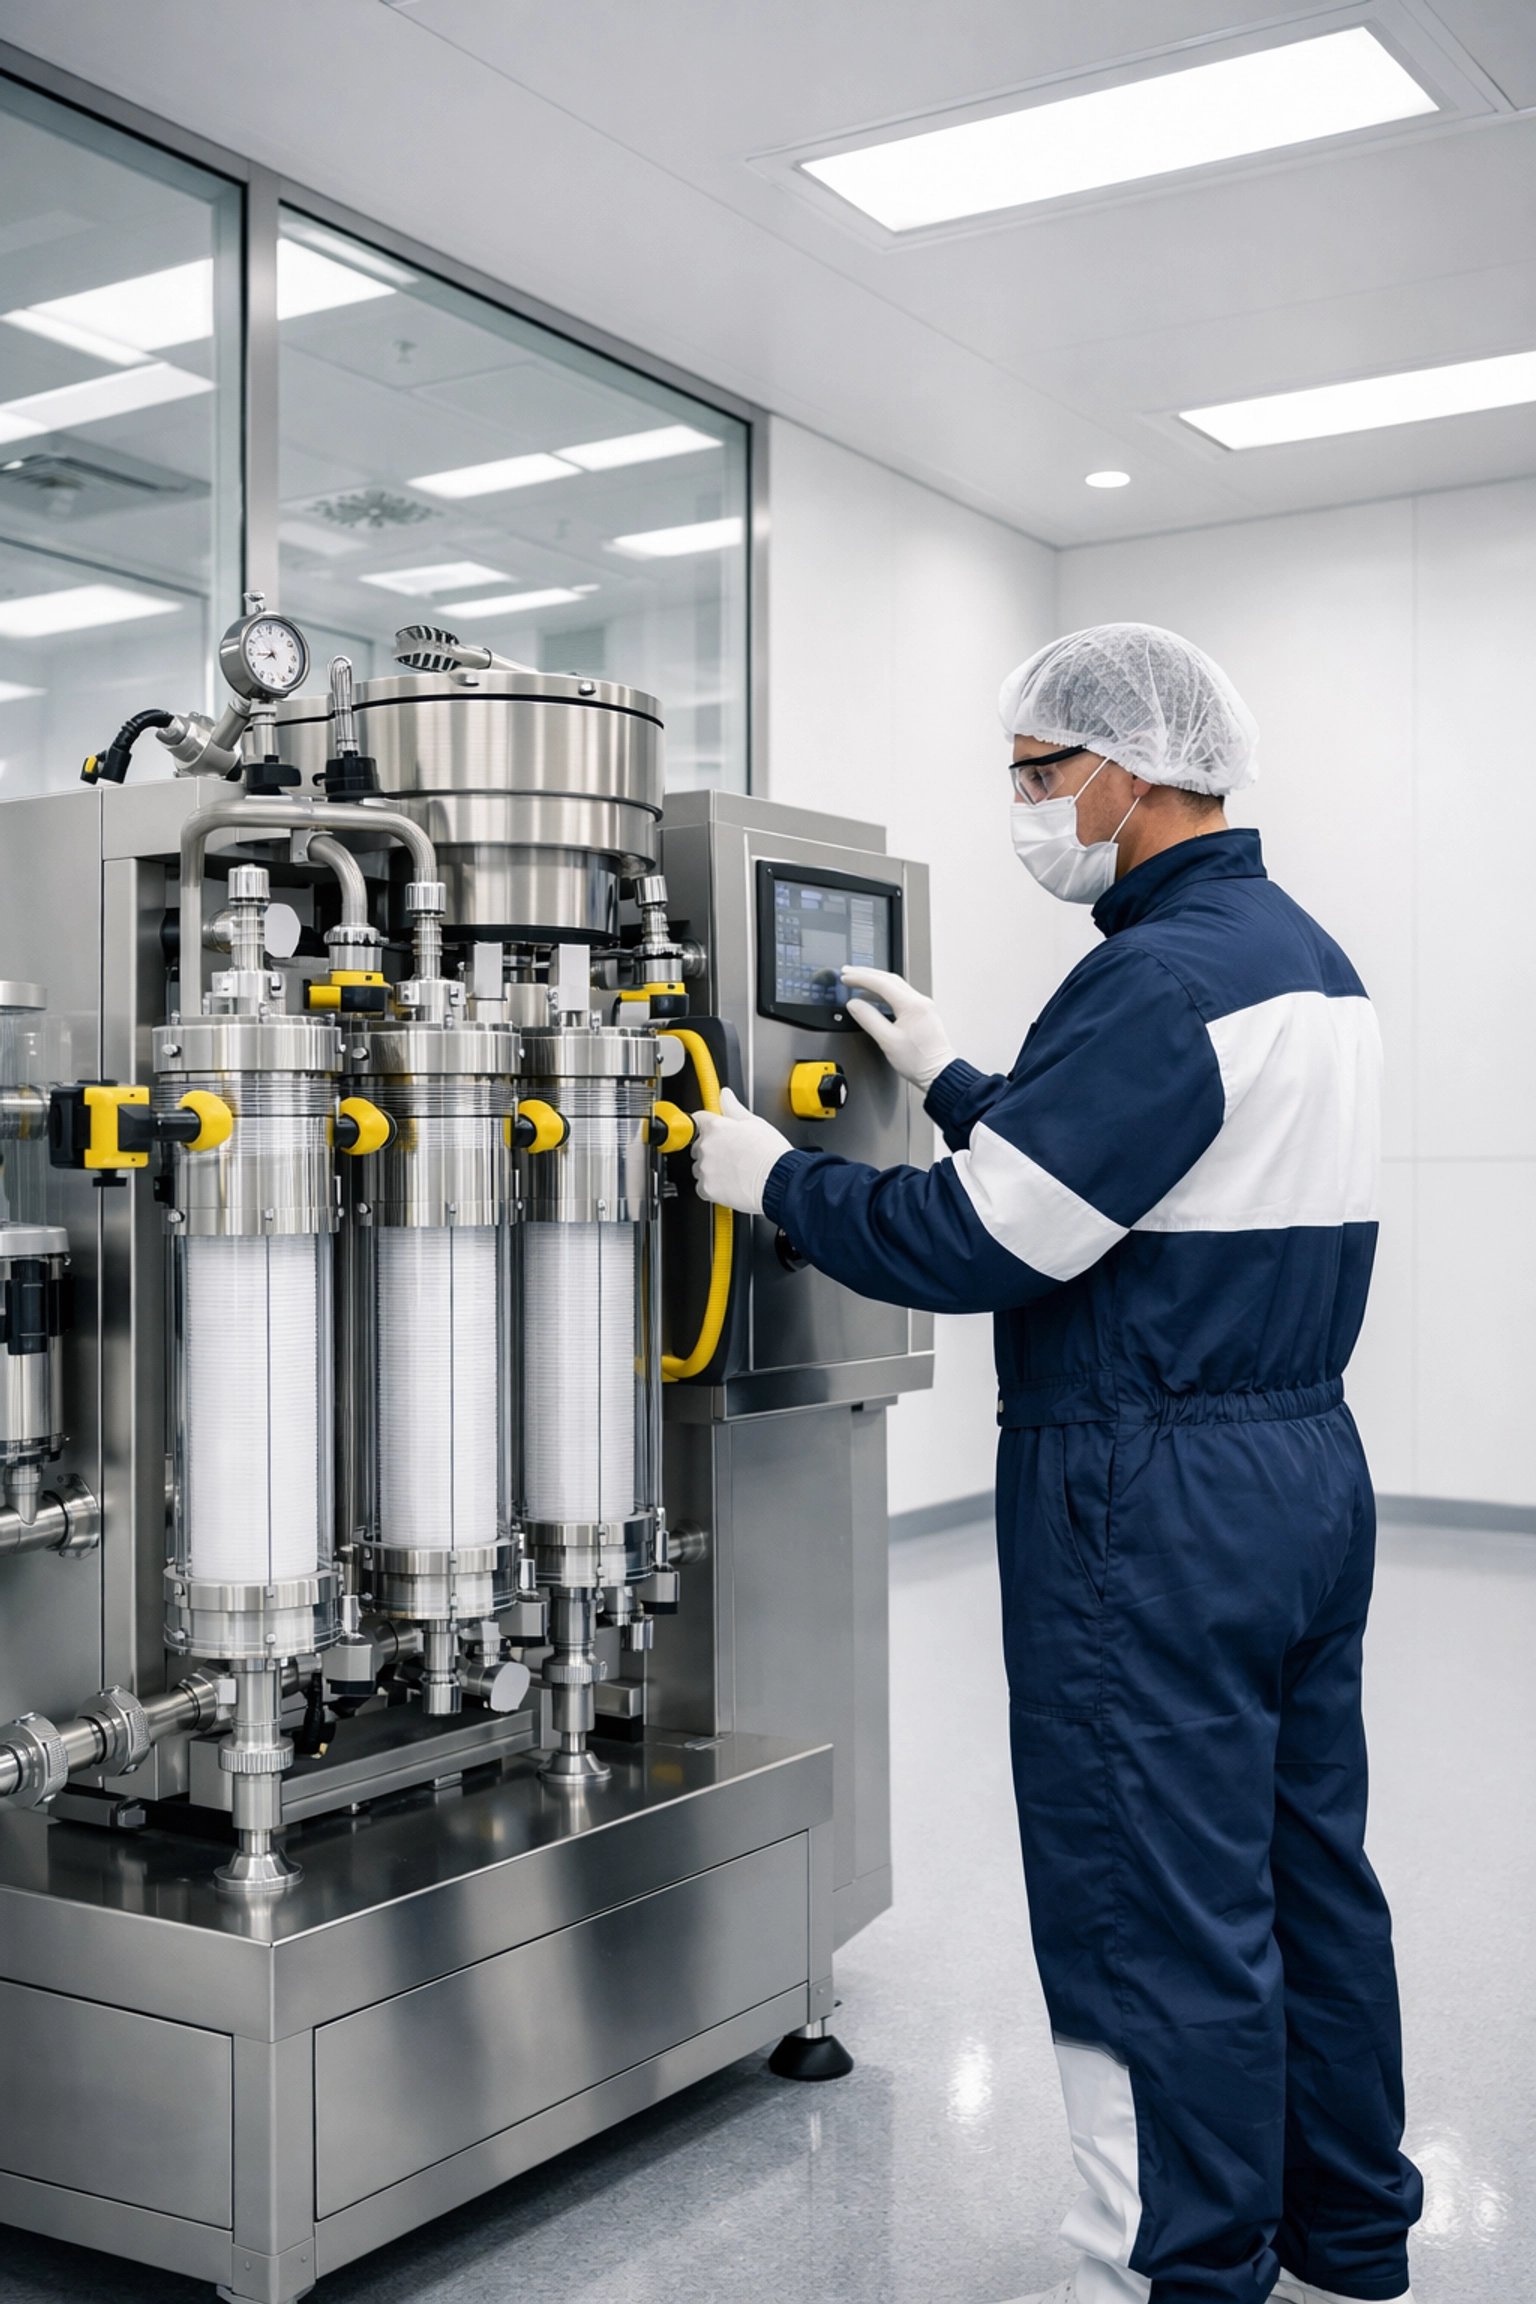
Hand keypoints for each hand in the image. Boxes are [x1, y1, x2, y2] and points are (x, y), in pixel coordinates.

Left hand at [690, 1087, 793, 1216]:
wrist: (778, 1180)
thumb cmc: (771, 1153)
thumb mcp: (755, 1123)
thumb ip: (734, 1108)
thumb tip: (725, 1095)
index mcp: (716, 1127)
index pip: (699, 1119)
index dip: (708, 1125)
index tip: (714, 1130)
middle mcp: (706, 1146)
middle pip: (698, 1145)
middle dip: (711, 1148)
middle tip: (731, 1154)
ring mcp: (705, 1168)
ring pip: (700, 1167)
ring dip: (711, 1168)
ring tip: (733, 1171)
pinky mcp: (706, 1188)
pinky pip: (702, 1187)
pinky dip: (712, 1187)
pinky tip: (730, 1184)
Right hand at [840, 968, 957, 1090]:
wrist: (939, 1073)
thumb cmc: (918, 1061)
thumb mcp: (887, 1040)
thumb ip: (869, 1019)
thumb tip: (854, 1005)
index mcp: (912, 1005)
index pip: (881, 983)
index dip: (860, 978)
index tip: (846, 977)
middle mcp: (920, 1001)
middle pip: (889, 979)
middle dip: (867, 974)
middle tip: (849, 973)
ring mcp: (923, 1006)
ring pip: (896, 986)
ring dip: (876, 982)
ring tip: (858, 982)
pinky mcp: (923, 1013)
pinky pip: (902, 995)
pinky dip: (885, 993)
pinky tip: (875, 997)